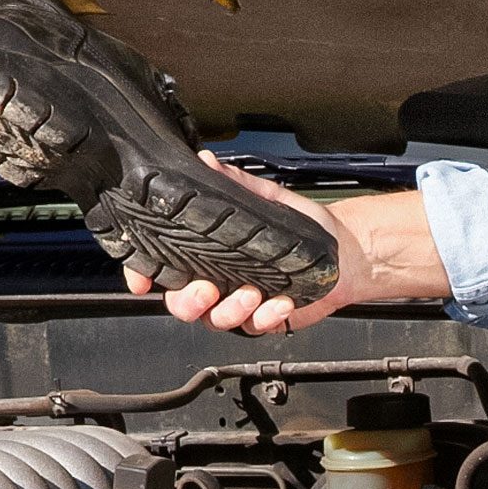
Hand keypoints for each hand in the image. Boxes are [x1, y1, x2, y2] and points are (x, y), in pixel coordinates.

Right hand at [121, 151, 364, 334]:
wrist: (345, 251)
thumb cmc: (304, 226)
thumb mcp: (268, 198)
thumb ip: (235, 184)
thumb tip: (205, 160)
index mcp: (208, 253)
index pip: (165, 267)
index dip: (146, 276)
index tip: (142, 281)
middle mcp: (218, 281)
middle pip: (182, 304)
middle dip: (188, 301)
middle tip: (207, 289)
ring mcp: (240, 303)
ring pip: (216, 320)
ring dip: (231, 310)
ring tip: (254, 293)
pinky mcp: (266, 319)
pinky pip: (255, 328)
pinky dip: (267, 316)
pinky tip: (281, 302)